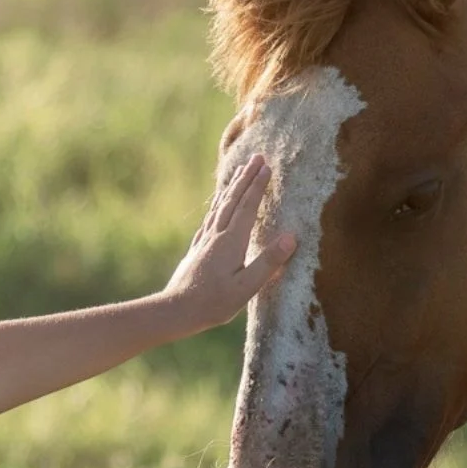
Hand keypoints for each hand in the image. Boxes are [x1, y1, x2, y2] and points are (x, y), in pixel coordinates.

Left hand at [162, 154, 295, 331]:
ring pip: (219, 207)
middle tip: (257, 158)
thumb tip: (291, 237)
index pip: (247, 207)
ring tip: (239, 173)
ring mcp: (204, 241)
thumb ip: (268, 262)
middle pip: (232, 200)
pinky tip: (217, 207)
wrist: (176, 310)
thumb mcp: (247, 287)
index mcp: (231, 241)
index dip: (257, 186)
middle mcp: (216, 235)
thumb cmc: (214, 302)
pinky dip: (217, 205)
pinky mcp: (197, 250)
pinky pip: (210, 219)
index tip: (267, 166)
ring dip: (232, 188)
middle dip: (246, 178)